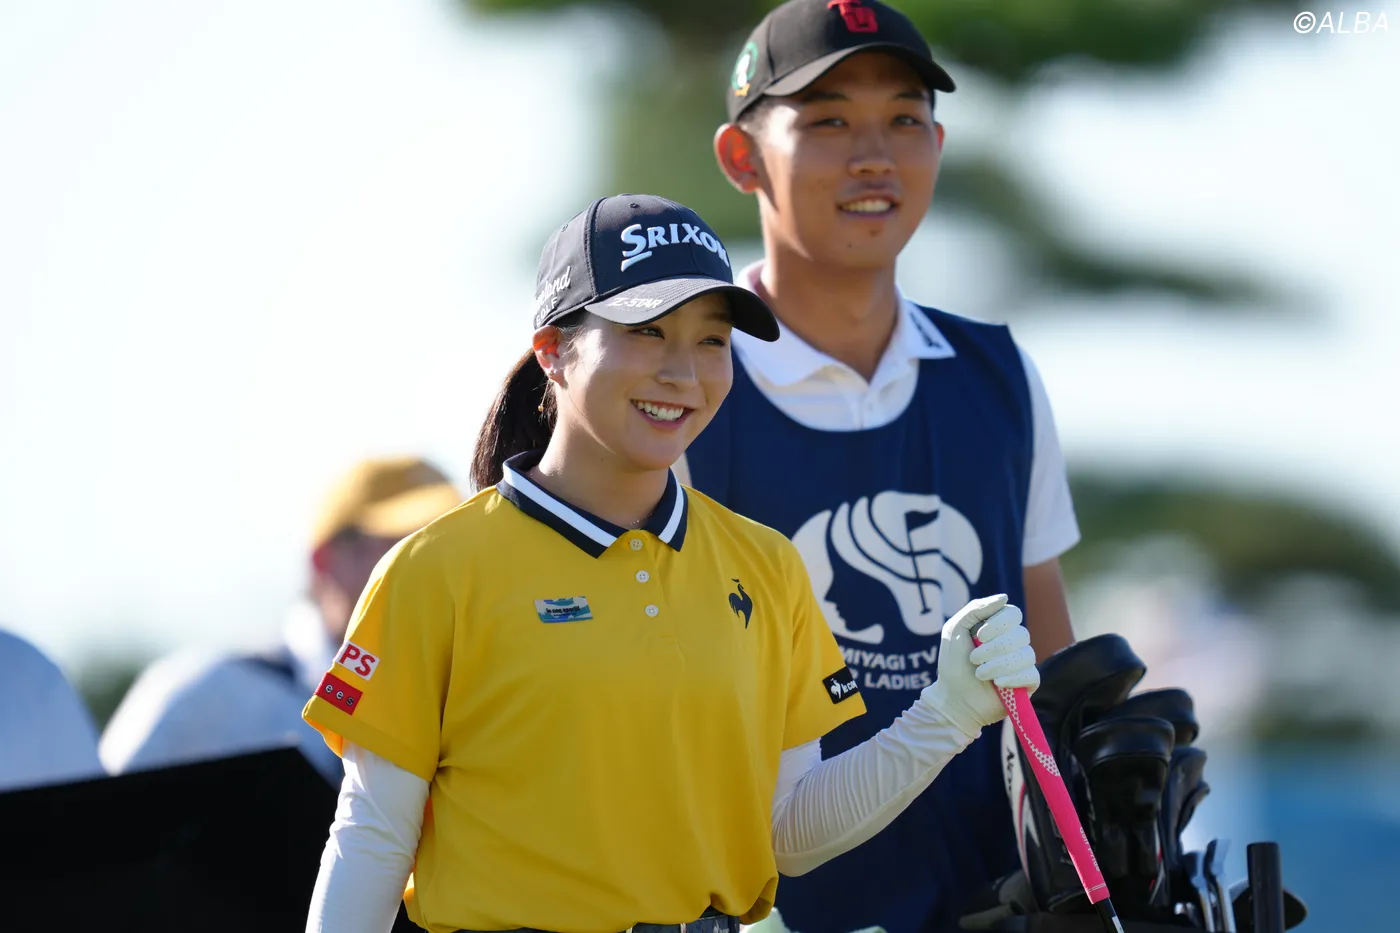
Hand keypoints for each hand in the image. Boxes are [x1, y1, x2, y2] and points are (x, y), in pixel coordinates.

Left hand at [918, 594, 1039, 737]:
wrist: (953, 699)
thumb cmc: (953, 664)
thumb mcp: (955, 630)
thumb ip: (975, 609)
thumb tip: (1004, 598)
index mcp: (999, 627)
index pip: (1013, 613)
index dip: (998, 624)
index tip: (979, 635)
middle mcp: (1014, 642)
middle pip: (1020, 634)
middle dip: (993, 648)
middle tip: (974, 659)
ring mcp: (1022, 663)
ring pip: (1026, 655)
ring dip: (998, 665)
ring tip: (980, 674)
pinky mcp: (1028, 683)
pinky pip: (1031, 674)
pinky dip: (1012, 678)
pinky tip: (998, 683)